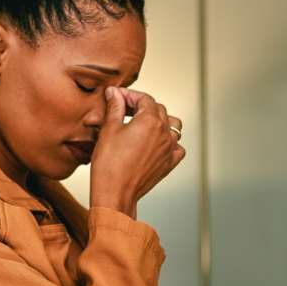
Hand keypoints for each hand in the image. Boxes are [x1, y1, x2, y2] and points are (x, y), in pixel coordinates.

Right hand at [89, 87, 184, 217]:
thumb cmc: (109, 164)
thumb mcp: (109, 130)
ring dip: (159, 120)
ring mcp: (169, 148)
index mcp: (150, 121)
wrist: (115, 192)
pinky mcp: (169, 162)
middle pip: (158, 109)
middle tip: (123, 108)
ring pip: (173, 125)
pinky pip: (177, 147)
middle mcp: (164, 132)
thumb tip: (115, 93)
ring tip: (142, 123)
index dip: (129, 95)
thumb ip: (115, 108)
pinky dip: (169, 141)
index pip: (144, 99)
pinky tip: (155, 143)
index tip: (116, 96)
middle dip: (141, 105)